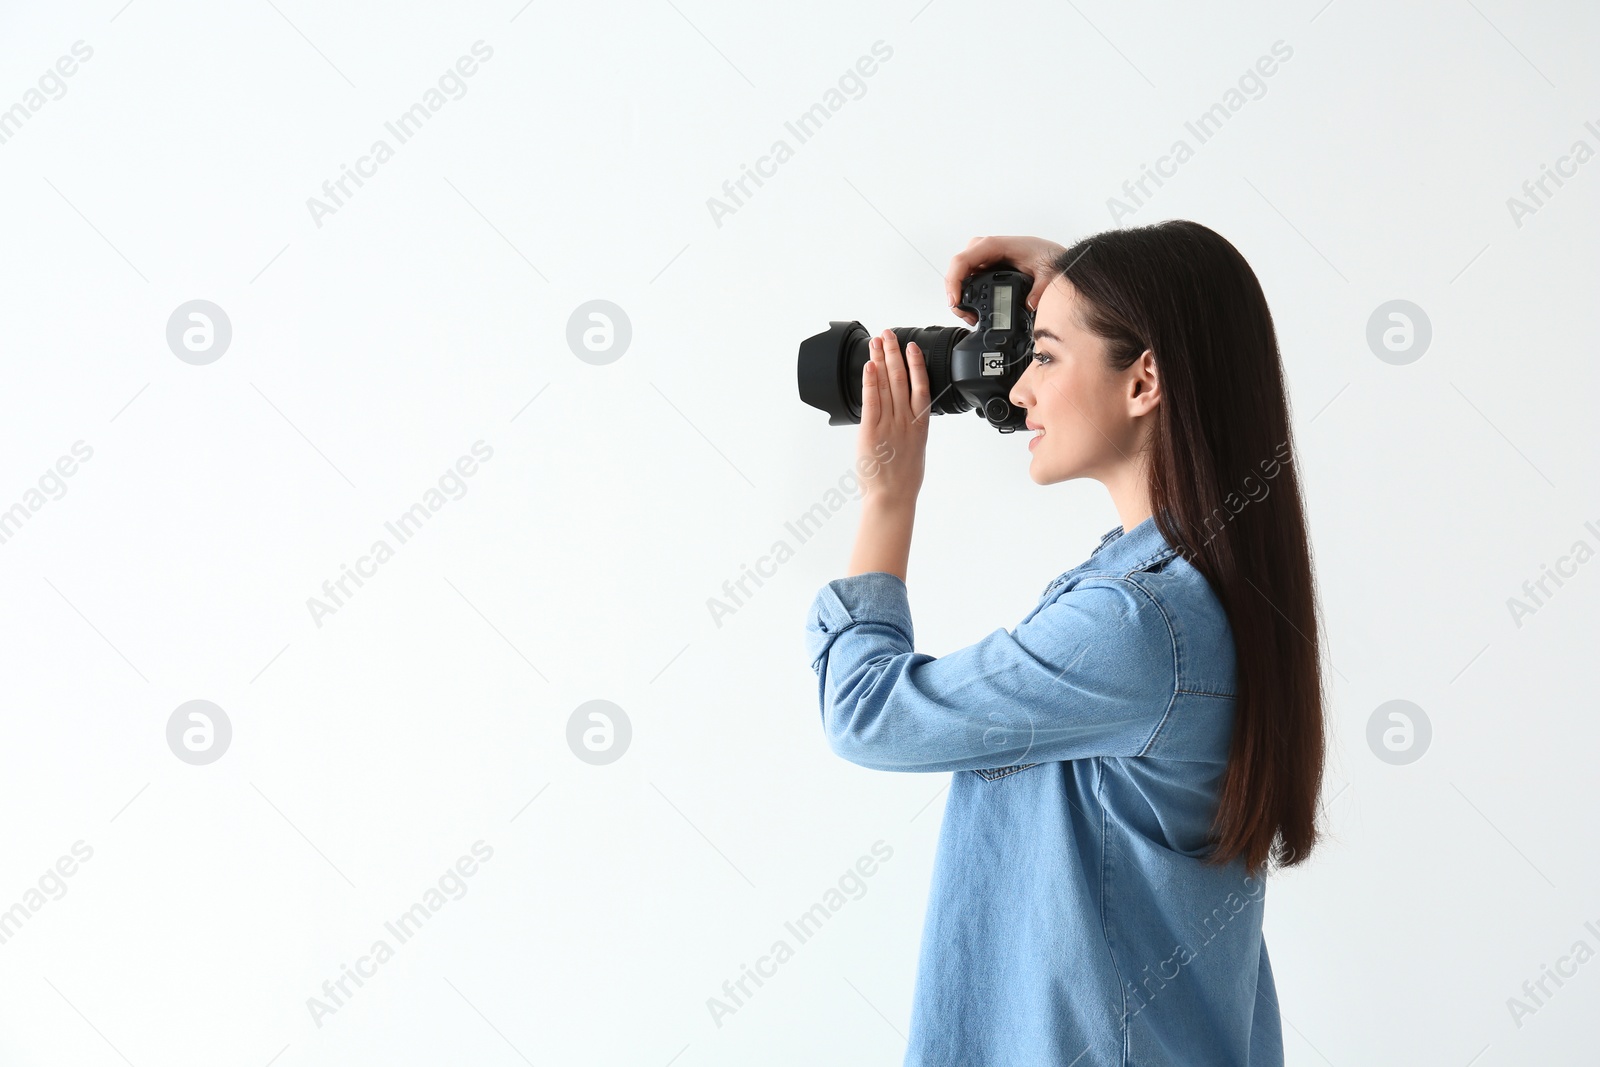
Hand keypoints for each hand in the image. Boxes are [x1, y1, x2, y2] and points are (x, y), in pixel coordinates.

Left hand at [856, 328, 927, 509]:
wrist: (892, 497)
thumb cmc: (902, 479)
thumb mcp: (915, 450)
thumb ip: (909, 430)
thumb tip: (905, 419)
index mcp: (919, 425)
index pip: (921, 386)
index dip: (916, 363)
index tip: (911, 347)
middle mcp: (906, 421)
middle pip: (902, 379)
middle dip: (894, 353)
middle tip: (888, 333)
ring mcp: (889, 425)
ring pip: (887, 385)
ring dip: (880, 360)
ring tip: (876, 342)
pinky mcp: (872, 431)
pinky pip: (871, 401)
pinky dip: (870, 381)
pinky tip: (869, 366)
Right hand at [944, 235, 1067, 325]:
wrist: (1052, 255)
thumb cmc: (1047, 256)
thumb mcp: (1047, 272)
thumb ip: (1039, 289)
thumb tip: (1029, 304)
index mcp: (993, 246)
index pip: (961, 261)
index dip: (953, 282)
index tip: (954, 302)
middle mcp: (982, 250)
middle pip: (956, 272)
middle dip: (956, 297)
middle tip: (968, 317)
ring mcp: (981, 259)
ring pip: (959, 278)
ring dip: (961, 299)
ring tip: (972, 318)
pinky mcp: (984, 268)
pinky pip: (967, 281)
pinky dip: (967, 297)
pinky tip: (974, 311)